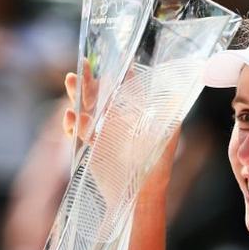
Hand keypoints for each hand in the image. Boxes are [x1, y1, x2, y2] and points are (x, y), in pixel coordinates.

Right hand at [60, 65, 179, 204]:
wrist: (139, 195)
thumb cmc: (156, 166)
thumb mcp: (165, 137)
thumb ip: (169, 115)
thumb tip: (178, 92)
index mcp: (135, 113)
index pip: (126, 87)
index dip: (120, 71)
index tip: (114, 54)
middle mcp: (118, 119)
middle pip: (100, 93)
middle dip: (91, 78)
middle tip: (83, 64)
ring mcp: (102, 132)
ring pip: (85, 108)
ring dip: (76, 95)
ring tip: (71, 80)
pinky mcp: (91, 147)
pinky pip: (76, 132)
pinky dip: (71, 124)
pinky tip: (70, 118)